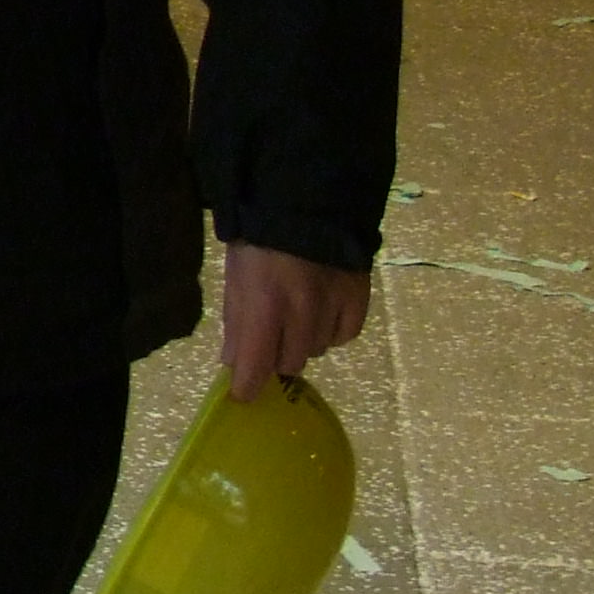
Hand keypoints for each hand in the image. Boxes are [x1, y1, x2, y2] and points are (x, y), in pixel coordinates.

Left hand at [219, 240, 366, 399]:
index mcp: (264, 303)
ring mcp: (334, 306)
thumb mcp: (236, 274)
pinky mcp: (359, 299)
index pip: (257, 364)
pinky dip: (331, 331)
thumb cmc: (259, 237)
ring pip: (317, 351)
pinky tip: (322, 311)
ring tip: (296, 313)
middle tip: (270, 336)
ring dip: (303, 341)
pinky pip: (344, 336)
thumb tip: (234, 362)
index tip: (243, 394)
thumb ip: (237, 320)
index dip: (248, 386)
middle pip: (289, 363)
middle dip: (275, 356)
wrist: (309, 200)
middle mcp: (302, 311)